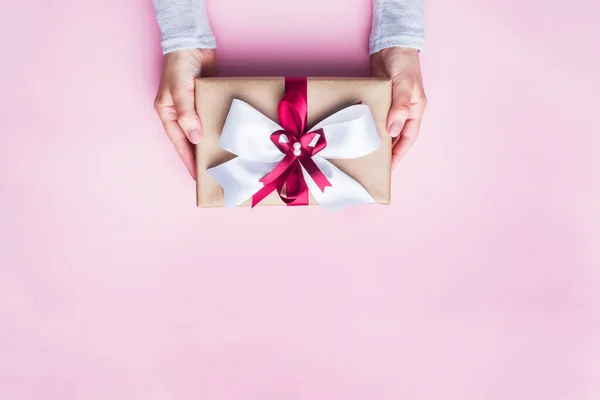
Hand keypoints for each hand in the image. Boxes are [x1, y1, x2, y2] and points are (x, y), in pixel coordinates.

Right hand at [154, 48, 215, 178]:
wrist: (192, 42)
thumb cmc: (179, 65)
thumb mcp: (180, 90)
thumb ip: (187, 114)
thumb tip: (195, 138)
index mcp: (168, 114)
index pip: (180, 143)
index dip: (189, 160)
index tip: (198, 176)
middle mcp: (181, 114)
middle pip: (191, 141)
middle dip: (200, 156)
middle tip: (214, 171)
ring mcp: (194, 107)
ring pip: (203, 131)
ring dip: (212, 142)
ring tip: (224, 158)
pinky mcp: (207, 100)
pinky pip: (213, 118)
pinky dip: (220, 127)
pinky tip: (230, 136)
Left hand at [372, 47, 426, 168]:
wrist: (391, 44)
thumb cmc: (404, 63)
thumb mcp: (404, 85)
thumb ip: (400, 107)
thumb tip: (393, 129)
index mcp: (415, 111)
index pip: (407, 138)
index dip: (399, 154)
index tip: (388, 167)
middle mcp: (404, 111)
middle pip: (395, 137)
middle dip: (386, 151)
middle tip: (373, 164)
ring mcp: (391, 106)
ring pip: (384, 128)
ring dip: (376, 139)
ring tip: (365, 153)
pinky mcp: (379, 100)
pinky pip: (374, 117)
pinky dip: (368, 125)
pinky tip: (359, 132)